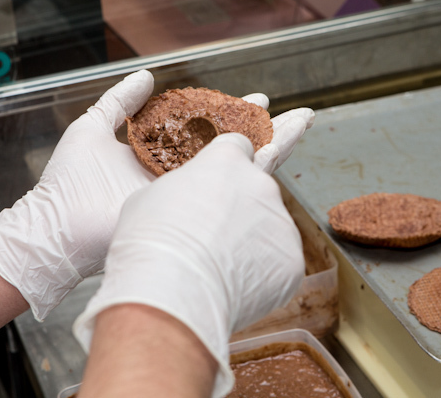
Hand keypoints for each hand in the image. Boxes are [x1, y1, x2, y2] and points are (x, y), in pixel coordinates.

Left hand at [0, 68, 312, 321]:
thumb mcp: (92, 127)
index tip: (258, 100)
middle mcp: (182, 177)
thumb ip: (120, 101)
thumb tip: (148, 75)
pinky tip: (280, 148)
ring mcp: (190, 195)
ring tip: (302, 123)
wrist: (59, 226)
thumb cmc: (68, 181)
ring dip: (275, 143)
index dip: (233, 115)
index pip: (207, 131)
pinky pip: (229, 188)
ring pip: (242, 167)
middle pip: (234, 149)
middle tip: (294, 114)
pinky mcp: (191, 211)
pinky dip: (258, 168)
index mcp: (161, 157)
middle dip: (265, 130)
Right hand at [73, 133, 304, 396]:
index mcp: (226, 160)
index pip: (237, 147)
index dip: (225, 167)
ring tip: (217, 267)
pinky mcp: (292, 260)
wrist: (170, 293)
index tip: (217, 184)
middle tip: (210, 236)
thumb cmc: (149, 243)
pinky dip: (262, 274)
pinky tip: (233, 285)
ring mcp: (280, 222)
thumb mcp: (149, 198)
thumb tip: (185, 202)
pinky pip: (278, 262)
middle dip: (239, 208)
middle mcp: (261, 184)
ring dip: (251, 242)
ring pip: (268, 228)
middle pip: (256, 190)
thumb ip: (181, 190)